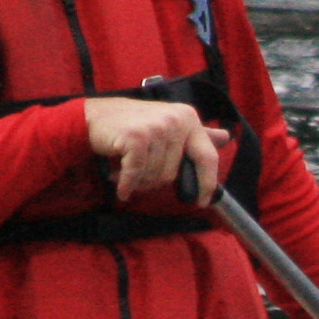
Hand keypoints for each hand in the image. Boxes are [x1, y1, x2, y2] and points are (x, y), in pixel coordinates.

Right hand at [79, 97, 220, 200]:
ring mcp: (156, 128)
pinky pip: (137, 174)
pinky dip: (127, 185)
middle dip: (155, 181)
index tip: (202, 201)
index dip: (207, 183)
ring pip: (156, 176)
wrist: (93, 118)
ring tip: (126, 169)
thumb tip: (226, 137)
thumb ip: (197, 134)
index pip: (207, 157)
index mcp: (188, 118)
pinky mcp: (137, 138)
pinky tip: (121, 187)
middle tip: (139, 174)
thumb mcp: (168, 124)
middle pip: (175, 173)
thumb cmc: (132, 125)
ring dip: (139, 181)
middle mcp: (176, 121)